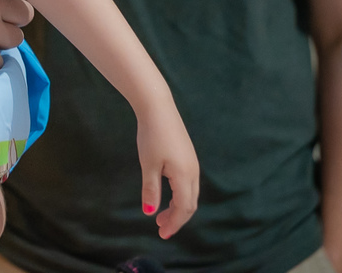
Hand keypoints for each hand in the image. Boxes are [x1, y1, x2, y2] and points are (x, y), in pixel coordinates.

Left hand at [135, 100, 198, 238]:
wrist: (158, 107)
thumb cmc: (152, 136)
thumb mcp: (148, 165)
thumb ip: (151, 190)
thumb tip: (150, 212)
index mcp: (185, 176)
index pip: (184, 208)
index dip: (174, 223)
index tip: (162, 234)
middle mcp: (193, 172)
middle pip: (190, 203)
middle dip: (177, 218)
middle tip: (161, 228)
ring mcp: (192, 163)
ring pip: (190, 193)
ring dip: (178, 207)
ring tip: (161, 215)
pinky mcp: (188, 156)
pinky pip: (189, 183)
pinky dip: (180, 195)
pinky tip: (167, 194)